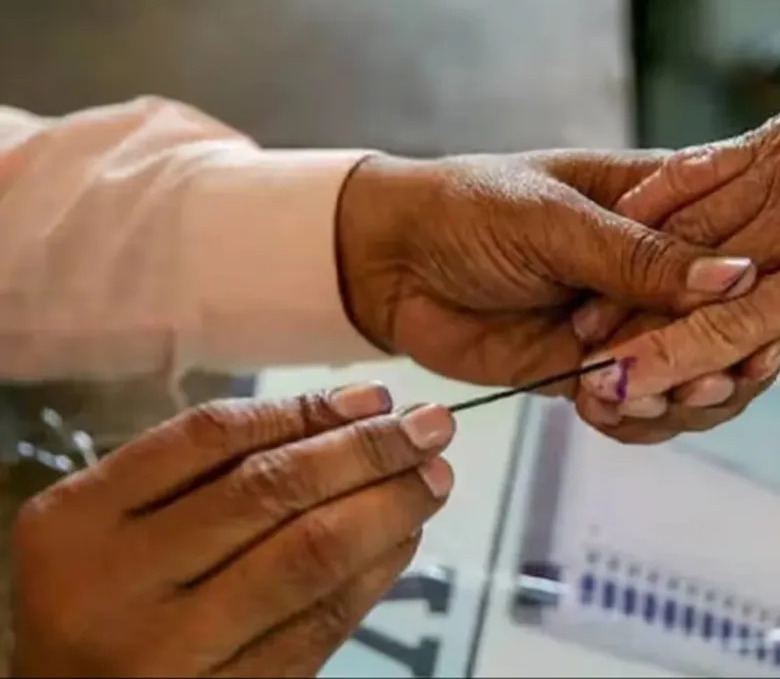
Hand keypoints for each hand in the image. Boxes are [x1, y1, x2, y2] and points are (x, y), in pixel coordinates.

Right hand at [12, 384, 454, 676]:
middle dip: (366, 451)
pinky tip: (404, 539)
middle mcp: (118, 584)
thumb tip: (352, 417)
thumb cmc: (99, 599)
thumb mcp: (113, 525)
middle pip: (268, 491)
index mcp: (78, 520)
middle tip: (430, 427)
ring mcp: (172, 651)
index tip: (374, 396)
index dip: (305, 409)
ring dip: (387, 507)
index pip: (210, 437)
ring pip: (307, 557)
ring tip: (433, 477)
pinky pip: (321, 624)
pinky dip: (375, 573)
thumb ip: (202, 475)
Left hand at [336, 150, 755, 394]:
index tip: (758, 336)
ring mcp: (629, 324)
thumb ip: (640, 256)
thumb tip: (736, 278)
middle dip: (722, 361)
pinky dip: (633, 420)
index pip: (742, 251)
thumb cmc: (467, 207)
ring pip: (692, 375)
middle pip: (730, 326)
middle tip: (704, 382)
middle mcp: (658, 269)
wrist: (387, 262)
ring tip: (643, 399)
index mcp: (666, 205)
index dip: (759, 298)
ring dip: (679, 398)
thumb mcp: (555, 219)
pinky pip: (639, 407)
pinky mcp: (593, 371)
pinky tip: (604, 411)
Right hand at [572, 37, 779, 477]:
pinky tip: (618, 228)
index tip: (614, 387)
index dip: (668, 359)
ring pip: (685, 225)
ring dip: (629, 271)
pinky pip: (699, 168)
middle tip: (578, 364)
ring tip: (583, 312)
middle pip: (693, 280)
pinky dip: (654, 201)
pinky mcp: (776, 133)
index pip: (737, 325)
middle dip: (630, 326)